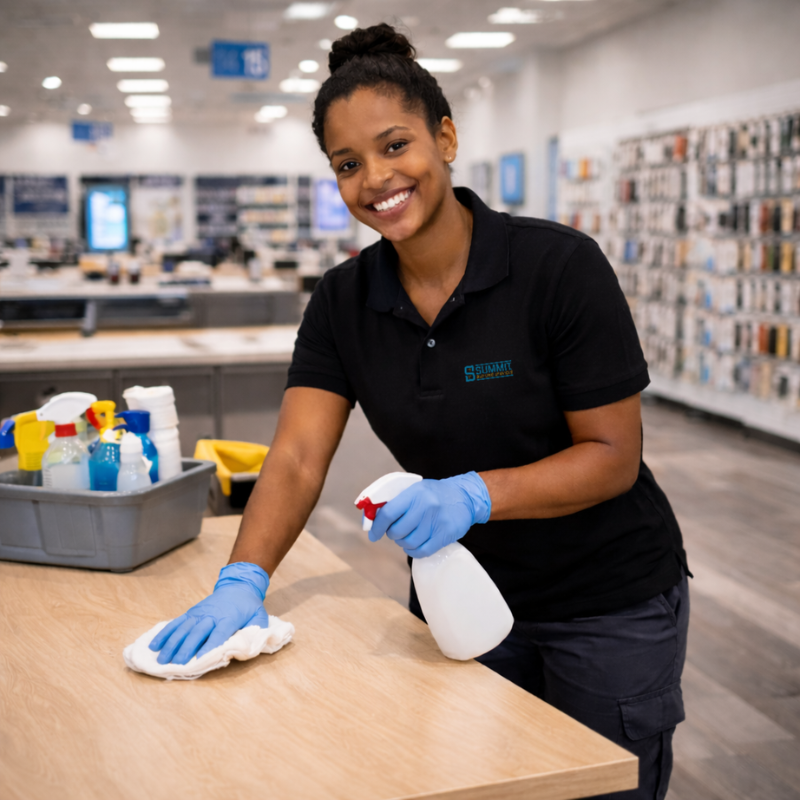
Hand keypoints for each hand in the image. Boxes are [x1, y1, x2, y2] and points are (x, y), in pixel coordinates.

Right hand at [148, 562, 269, 664]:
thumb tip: (251, 647)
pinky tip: (154, 645)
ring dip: (172, 644)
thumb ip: (257, 631)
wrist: (238, 586)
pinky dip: (165, 634)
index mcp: (229, 617)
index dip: (210, 646)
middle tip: (177, 664)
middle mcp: (211, 615)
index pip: (218, 633)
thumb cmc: (249, 606)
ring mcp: (198, 613)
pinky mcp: (190, 613)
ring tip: (162, 659)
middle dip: (187, 648)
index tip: (200, 659)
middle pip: (197, 632)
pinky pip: (176, 623)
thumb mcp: (259, 616)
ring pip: (183, 629)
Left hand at [369, 472, 490, 557]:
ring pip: (409, 543)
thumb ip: (396, 501)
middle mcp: (425, 507)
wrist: (465, 497)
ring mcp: (436, 522)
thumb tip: (372, 518)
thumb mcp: (415, 489)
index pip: (388, 513)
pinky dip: (413, 551)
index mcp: (414, 493)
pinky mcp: (445, 535)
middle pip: (397, 531)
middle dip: (392, 534)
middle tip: (394, 532)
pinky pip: (422, 551)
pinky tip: (414, 545)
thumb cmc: (434, 494)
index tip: (373, 534)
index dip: (377, 526)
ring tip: (406, 537)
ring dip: (403, 543)